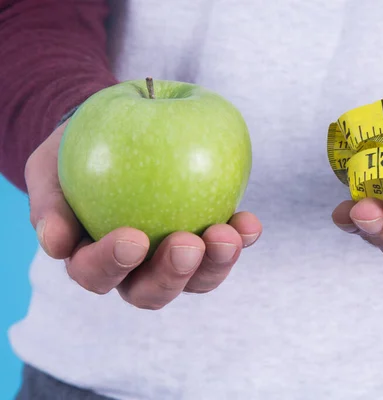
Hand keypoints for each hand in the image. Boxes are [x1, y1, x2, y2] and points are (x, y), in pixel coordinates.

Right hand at [25, 121, 261, 309]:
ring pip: (196, 280)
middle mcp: (135, 270)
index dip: (112, 264)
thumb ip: (50, 202)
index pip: (95, 274)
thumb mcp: (51, 166)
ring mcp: (175, 259)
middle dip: (172, 274)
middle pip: (150, 292)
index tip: (133, 238)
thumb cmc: (79, 151)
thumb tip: (55, 244)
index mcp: (92, 258)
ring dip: (215, 264)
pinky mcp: (207, 241)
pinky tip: (250, 223)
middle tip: (187, 243)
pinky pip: (226, 248)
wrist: (120, 133)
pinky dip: (241, 238)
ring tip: (228, 235)